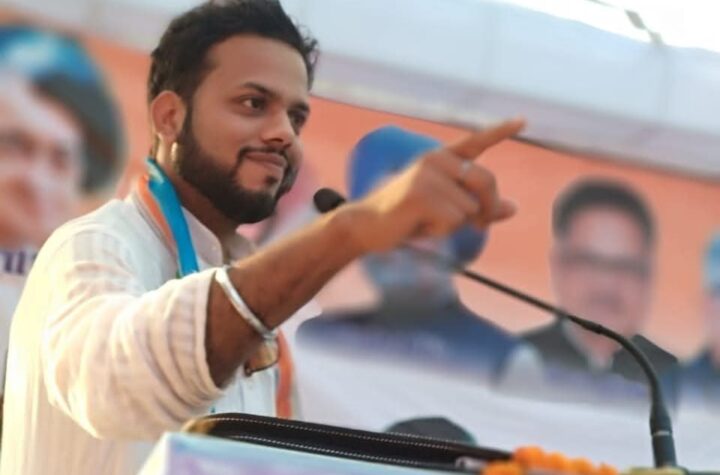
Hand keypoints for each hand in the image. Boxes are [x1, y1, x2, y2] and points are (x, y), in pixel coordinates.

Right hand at [347, 118, 523, 252]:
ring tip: (426, 221)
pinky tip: (419, 225)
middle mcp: (435, 159)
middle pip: (486, 181)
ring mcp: (426, 174)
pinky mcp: (420, 194)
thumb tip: (513, 208)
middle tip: (480, 226)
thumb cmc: (407, 218)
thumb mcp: (447, 211)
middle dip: (488, 209)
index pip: (475, 142)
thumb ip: (478, 207)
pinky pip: (453, 220)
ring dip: (455, 224)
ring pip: (470, 207)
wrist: (367, 226)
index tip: (523, 120)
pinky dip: (441, 231)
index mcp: (441, 158)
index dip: (499, 131)